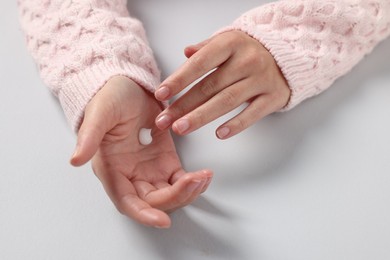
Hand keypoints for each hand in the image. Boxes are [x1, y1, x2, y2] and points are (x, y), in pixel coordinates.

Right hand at [70, 76, 212, 227]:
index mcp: (112, 169)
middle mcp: (130, 175)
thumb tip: (76, 159)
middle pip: (153, 201)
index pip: (127, 201)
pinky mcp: (166, 160)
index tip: (162, 220)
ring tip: (204, 177)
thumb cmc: (109, 98)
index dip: (143, 214)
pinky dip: (193, 181)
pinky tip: (204, 174)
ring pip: (169, 194)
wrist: (127, 85)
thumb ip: (89, 137)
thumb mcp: (99, 114)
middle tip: (194, 182)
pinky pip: (180, 180)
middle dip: (175, 198)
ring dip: (188, 192)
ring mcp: (150, 169)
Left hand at [154, 30, 290, 138]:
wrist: (288, 55)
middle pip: (210, 86)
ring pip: (227, 101)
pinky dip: (236, 124)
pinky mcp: (273, 97)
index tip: (161, 94)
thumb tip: (186, 53)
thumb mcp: (228, 41)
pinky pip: (253, 113)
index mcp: (231, 44)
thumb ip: (206, 47)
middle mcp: (247, 60)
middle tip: (164, 121)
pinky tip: (219, 134)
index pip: (200, 63)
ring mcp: (261, 79)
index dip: (179, 79)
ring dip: (201, 117)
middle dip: (183, 105)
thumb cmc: (250, 51)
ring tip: (181, 128)